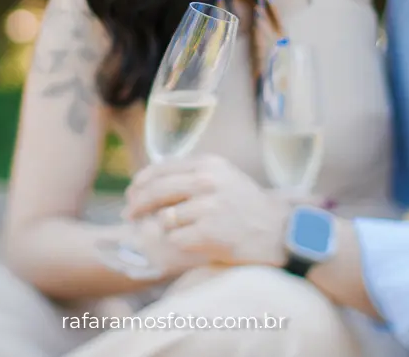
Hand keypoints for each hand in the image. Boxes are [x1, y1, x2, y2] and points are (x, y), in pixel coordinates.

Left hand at [123, 154, 291, 267]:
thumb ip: (193, 174)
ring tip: (175, 231)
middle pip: (156, 191)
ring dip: (164, 227)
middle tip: (128, 214)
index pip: (161, 169)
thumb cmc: (248, 206)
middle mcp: (207, 182)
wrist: (280, 232)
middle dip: (137, 204)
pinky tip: (191, 242)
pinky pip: (176, 239)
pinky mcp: (208, 233)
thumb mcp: (224, 177)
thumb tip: (152, 181)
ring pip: (164, 218)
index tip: (131, 192)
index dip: (141, 182)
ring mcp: (208, 208)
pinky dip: (178, 243)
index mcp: (209, 164)